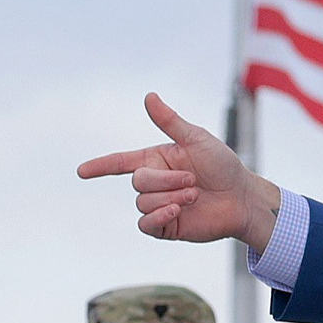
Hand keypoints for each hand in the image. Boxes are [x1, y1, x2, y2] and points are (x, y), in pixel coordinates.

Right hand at [77, 93, 280, 252]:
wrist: (241, 197)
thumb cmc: (223, 165)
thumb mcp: (196, 138)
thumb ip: (170, 121)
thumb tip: (149, 97)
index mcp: (157, 159)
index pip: (121, 162)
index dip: (101, 166)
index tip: (81, 171)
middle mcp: (155, 183)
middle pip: (137, 182)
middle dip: (165, 181)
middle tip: (192, 180)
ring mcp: (159, 205)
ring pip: (142, 202)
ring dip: (170, 198)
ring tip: (194, 196)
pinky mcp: (166, 226)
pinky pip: (146, 224)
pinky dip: (158, 217)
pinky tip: (176, 212)